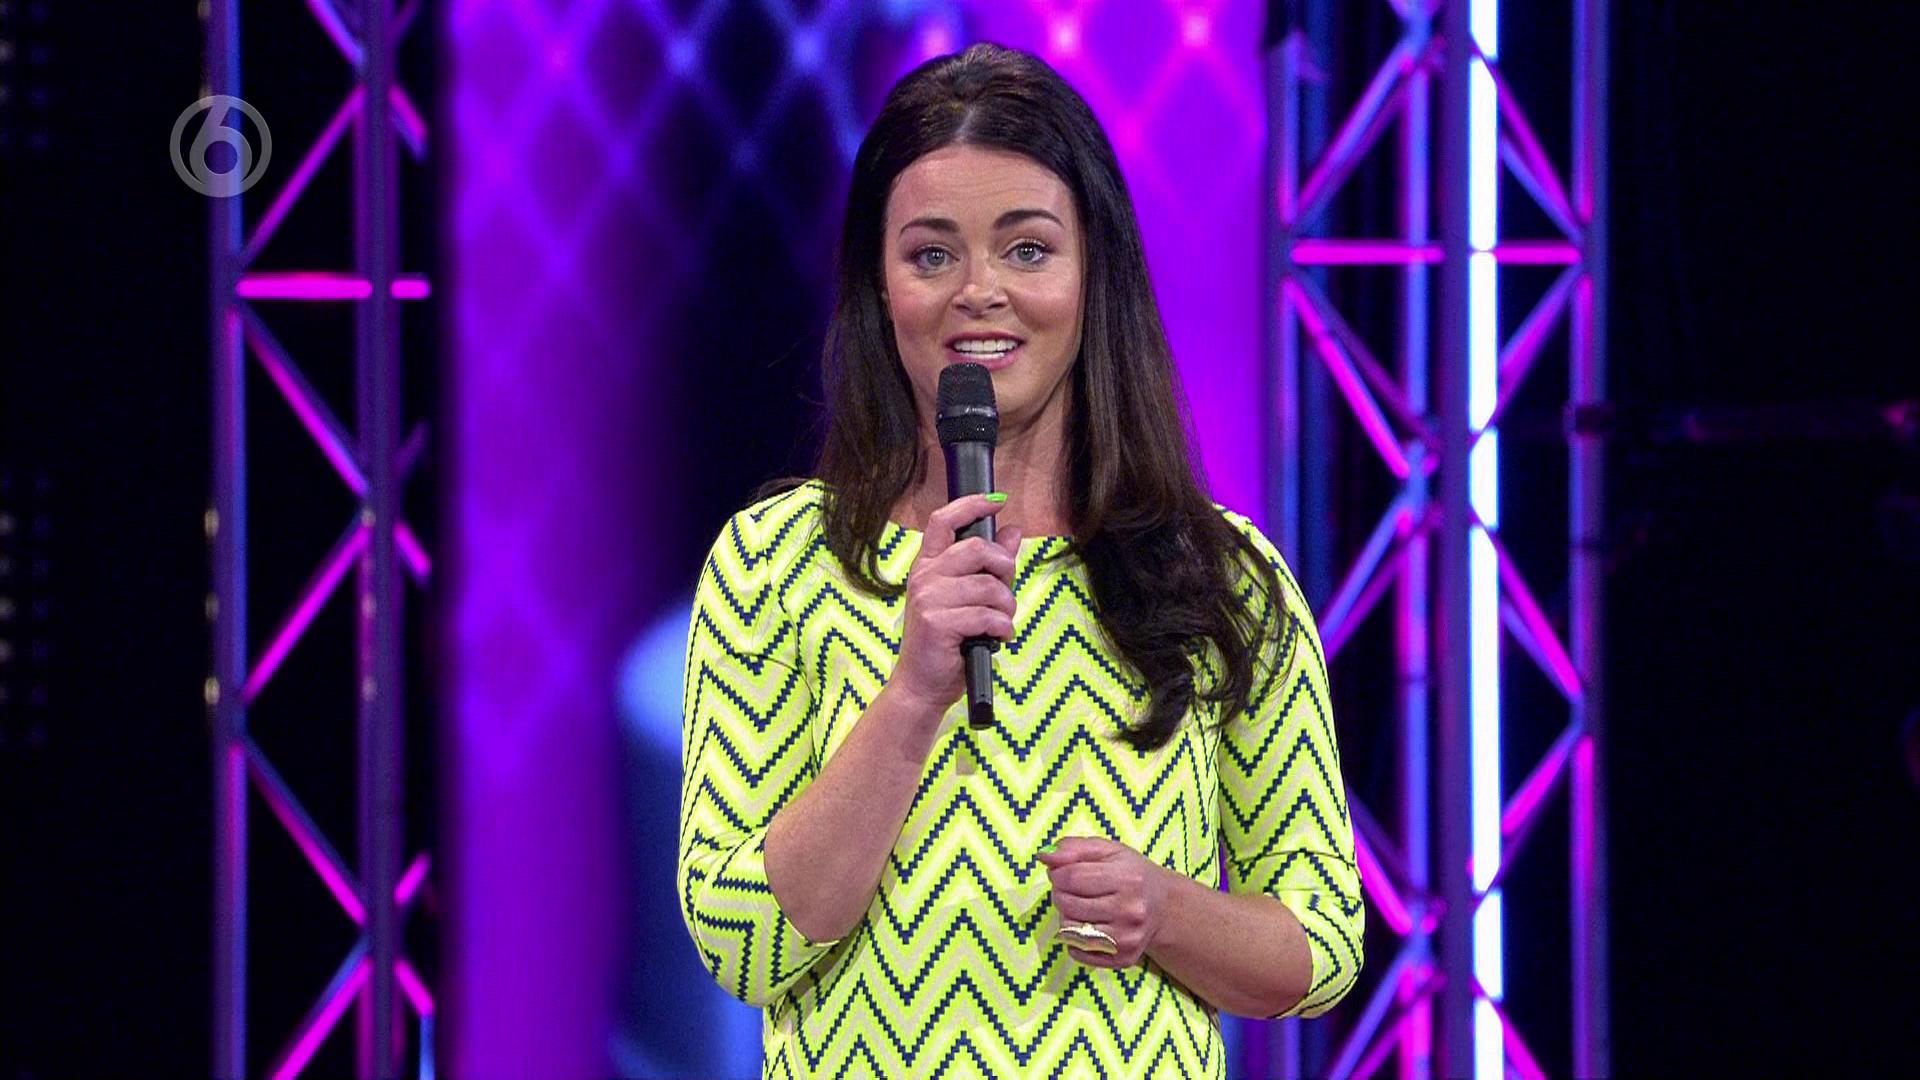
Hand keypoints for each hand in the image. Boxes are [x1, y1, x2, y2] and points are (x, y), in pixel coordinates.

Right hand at [888, 493, 1023, 715]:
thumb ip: (989, 566)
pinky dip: (1003, 628)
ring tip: (1002, 623)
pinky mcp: (937, 623)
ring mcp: (928, 599)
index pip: (944, 520)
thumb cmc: (947, 642)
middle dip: (1004, 567)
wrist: (922, 685)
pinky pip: (987, 615)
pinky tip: (999, 638)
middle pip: (976, 549)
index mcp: (928, 566)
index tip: (997, 501)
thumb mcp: (967, 598)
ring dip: (1007, 607)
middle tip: (1007, 590)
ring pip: (988, 587)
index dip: (972, 505)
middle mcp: (924, 577)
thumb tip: (1013, 532)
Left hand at [1038, 836, 1173, 968]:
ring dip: (1066, 916)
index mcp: (1128, 879)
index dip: (1057, 874)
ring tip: (1080, 906)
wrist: (1163, 907)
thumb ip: (1073, 848)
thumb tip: (1044, 855)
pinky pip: (1078, 952)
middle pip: (1068, 904)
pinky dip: (1073, 939)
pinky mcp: (1123, 959)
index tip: (1060, 873)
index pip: (1071, 877)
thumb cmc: (1131, 874)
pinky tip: (1087, 925)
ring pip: (1069, 930)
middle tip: (1070, 890)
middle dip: (1060, 894)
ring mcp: (1127, 938)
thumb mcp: (1107, 851)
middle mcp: (1130, 911)